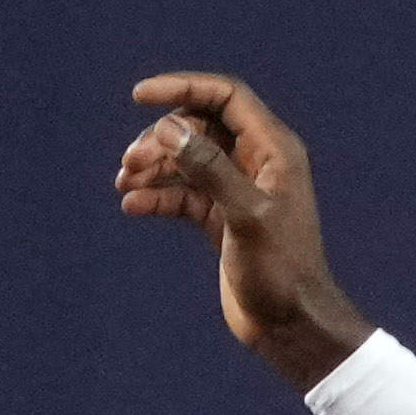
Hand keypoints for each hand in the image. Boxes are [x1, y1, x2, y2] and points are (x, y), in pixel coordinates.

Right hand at [115, 74, 372, 389]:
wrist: (291, 326)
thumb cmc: (281, 272)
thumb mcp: (246, 216)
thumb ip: (210, 169)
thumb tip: (169, 129)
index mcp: (274, 150)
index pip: (225, 98)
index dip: (182, 88)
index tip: (140, 95)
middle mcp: (257, 163)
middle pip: (200, 127)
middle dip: (161, 138)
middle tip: (129, 162)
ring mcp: (238, 190)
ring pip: (188, 160)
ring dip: (155, 167)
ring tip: (124, 184)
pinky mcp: (223, 218)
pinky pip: (185, 194)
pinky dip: (159, 196)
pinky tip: (133, 206)